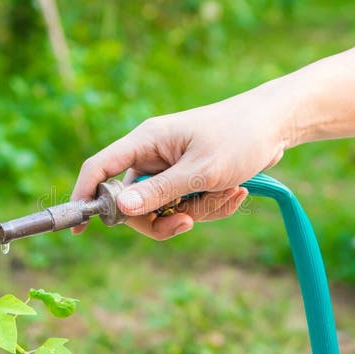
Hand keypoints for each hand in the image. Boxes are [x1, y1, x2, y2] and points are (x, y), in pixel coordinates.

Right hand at [71, 82, 292, 239]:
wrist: (276, 125)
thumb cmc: (239, 137)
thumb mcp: (200, 171)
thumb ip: (159, 192)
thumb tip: (119, 210)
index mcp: (146, 142)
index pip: (100, 168)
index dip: (83, 196)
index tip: (78, 228)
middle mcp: (153, 156)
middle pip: (133, 203)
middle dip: (161, 219)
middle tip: (187, 222)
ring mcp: (171, 169)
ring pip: (165, 210)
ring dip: (198, 211)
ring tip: (229, 191)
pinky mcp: (190, 180)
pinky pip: (187, 208)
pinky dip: (210, 207)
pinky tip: (235, 192)